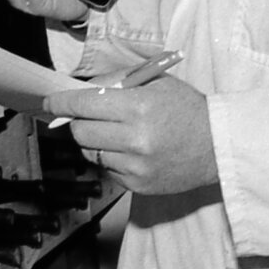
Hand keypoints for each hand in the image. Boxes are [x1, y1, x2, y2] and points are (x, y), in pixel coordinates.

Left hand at [42, 73, 216, 195]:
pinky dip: (111, 159)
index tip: (49, 103)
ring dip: (94, 141)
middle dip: (79, 121)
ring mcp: (136, 167)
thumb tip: (78, 92)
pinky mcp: (139, 186)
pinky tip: (130, 150)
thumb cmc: (187, 108)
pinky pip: (107, 170)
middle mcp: (135, 140)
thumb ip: (115, 82)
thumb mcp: (155, 82)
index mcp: (138, 108)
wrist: (219, 146)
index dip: (61, 103)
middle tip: (88, 116)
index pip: (83, 105)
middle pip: (80, 132)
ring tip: (116, 133)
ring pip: (90, 154)